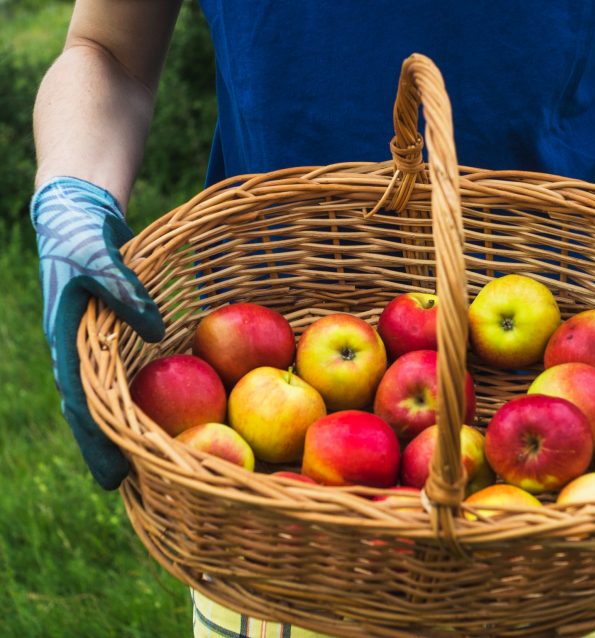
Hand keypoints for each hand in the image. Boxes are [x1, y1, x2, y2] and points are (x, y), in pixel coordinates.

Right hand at [32, 177, 164, 488]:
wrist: (75, 219)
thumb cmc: (83, 237)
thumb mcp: (100, 257)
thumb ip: (125, 290)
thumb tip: (158, 331)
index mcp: (68, 343)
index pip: (83, 404)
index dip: (98, 441)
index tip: (114, 476)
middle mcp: (75, 353)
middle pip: (91, 412)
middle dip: (107, 449)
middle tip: (126, 488)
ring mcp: (89, 348)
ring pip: (103, 399)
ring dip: (119, 431)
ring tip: (142, 465)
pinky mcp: (107, 338)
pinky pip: (120, 377)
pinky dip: (132, 401)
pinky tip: (155, 417)